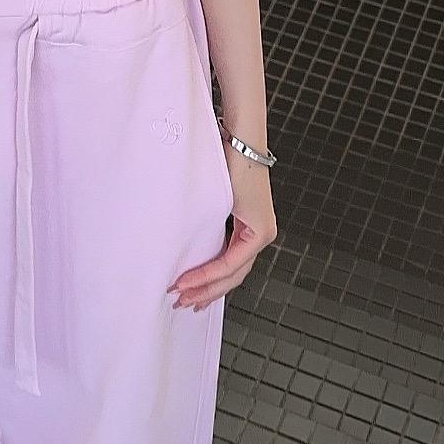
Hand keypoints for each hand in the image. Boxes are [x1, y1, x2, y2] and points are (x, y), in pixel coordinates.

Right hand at [169, 144, 276, 311]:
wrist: (238, 141)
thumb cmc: (222, 160)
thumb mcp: (211, 200)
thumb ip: (206, 223)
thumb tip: (181, 241)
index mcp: (250, 227)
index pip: (229, 266)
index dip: (206, 284)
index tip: (185, 292)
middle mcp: (260, 233)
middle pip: (232, 275)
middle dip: (204, 292)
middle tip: (181, 302)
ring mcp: (263, 232)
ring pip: (233, 273)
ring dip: (205, 287)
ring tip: (181, 294)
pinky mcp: (260, 230)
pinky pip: (233, 260)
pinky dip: (210, 272)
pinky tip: (191, 279)